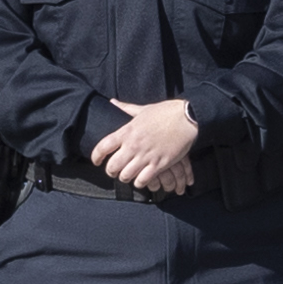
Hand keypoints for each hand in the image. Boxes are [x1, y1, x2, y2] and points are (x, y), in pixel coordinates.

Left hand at [88, 101, 202, 197]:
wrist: (187, 118)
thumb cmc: (165, 112)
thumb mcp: (143, 109)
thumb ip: (126, 108)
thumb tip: (112, 102)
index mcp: (127, 131)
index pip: (103, 146)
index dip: (95, 156)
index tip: (96, 161)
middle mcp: (134, 145)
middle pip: (112, 166)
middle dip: (111, 171)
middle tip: (114, 171)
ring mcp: (146, 156)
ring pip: (126, 176)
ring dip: (125, 177)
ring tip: (128, 176)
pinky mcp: (159, 164)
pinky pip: (142, 180)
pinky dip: (140, 182)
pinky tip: (141, 179)